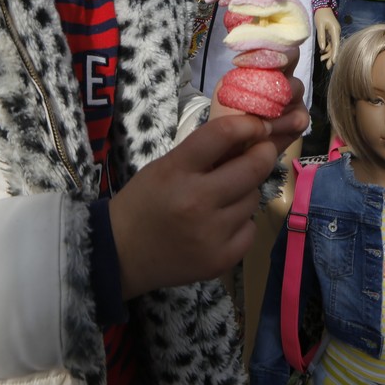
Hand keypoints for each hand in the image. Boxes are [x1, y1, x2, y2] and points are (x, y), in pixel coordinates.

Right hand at [110, 114, 277, 299]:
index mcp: (176, 171)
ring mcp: (211, 234)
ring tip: (225, 197)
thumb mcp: (164, 167)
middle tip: (262, 151)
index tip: (257, 125)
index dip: (248, 125)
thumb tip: (246, 137)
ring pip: (253, 199)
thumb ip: (202, 154)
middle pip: (252, 168)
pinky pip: (250, 230)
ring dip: (245, 192)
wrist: (121, 254)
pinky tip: (222, 225)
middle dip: (263, 154)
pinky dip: (241, 223)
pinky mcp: (221, 260)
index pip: (221, 135)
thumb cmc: (142, 203)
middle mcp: (197, 201)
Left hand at [209, 47, 308, 157]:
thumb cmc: (228, 111)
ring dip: (276, 101)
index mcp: (266, 64)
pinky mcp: (300, 120)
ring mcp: (294, 98)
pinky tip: (267, 129)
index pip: (277, 41)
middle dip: (280, 62)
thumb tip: (258, 55)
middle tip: (264, 72)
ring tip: (258, 114)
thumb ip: (245, 68)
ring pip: (295, 88)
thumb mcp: (228, 86)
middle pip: (293, 57)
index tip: (264, 39)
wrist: (229, 144)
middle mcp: (284, 77)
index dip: (275, 38)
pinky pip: (298, 116)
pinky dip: (281, 124)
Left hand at [313, 7, 339, 68]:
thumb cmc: (321, 15)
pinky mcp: (331, 34)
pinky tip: (322, 53)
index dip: (335, 54)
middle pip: (335, 47)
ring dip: (328, 54)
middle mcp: (336, 33)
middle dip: (332, 57)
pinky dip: (327, 49)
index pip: (336, 44)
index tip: (333, 62)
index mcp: (335, 31)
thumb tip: (322, 48)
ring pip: (333, 46)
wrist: (323, 6)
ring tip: (322, 60)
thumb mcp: (319, 25)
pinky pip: (330, 43)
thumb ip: (321, 37)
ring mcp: (334, 34)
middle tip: (328, 67)